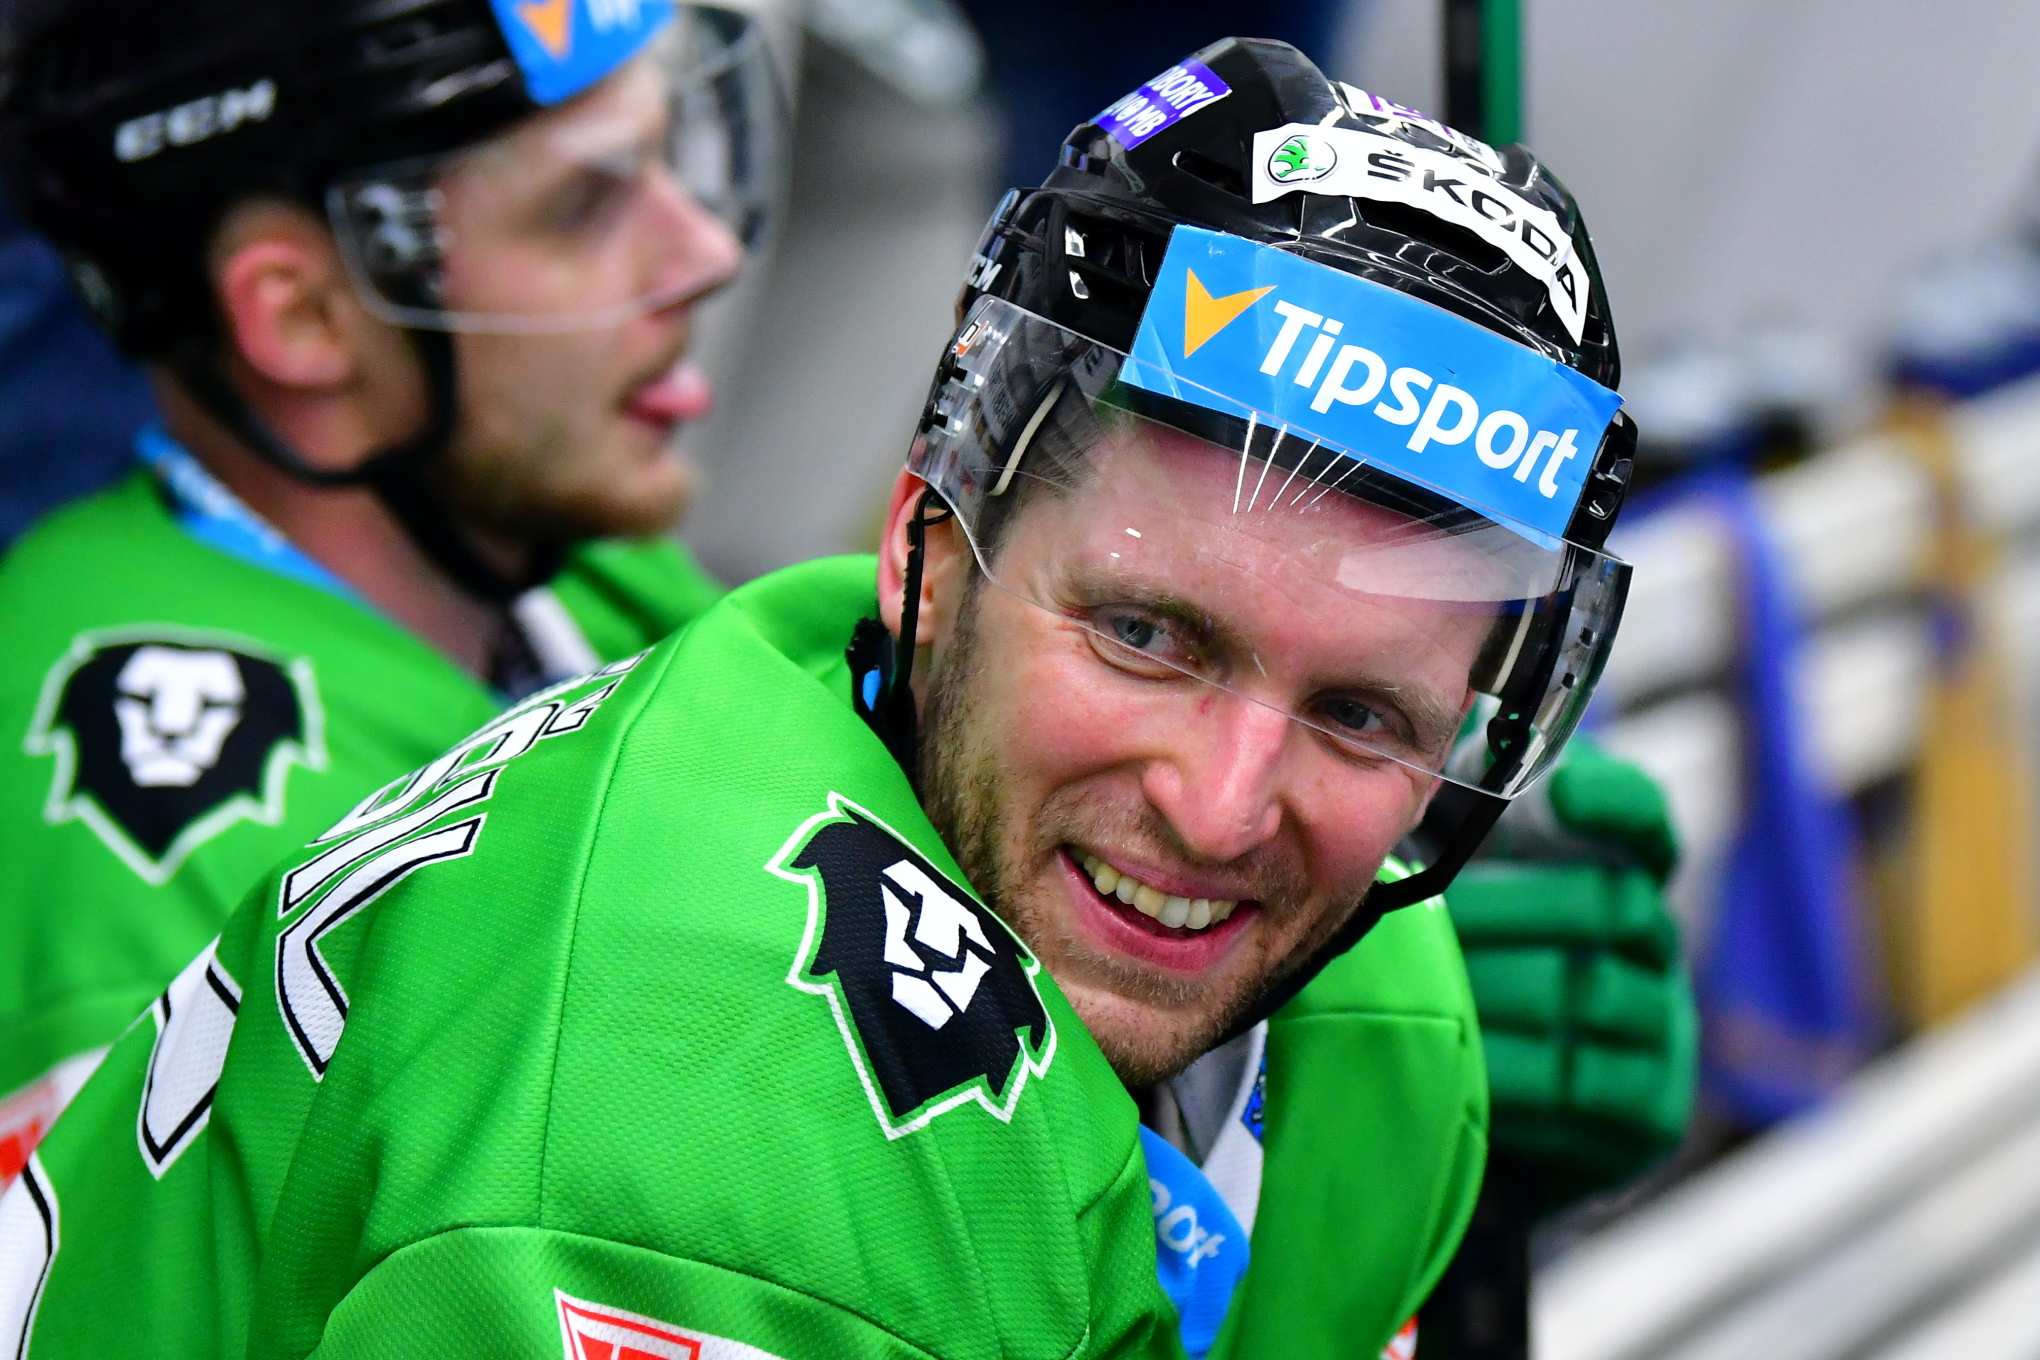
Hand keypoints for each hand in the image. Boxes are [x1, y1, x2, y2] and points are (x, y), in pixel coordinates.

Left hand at [1444, 740, 1697, 1208]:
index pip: (1644, 823)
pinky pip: (1592, 1085)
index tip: (1562, 790)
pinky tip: (1466, 1064)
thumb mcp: (1459, 904)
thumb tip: (1418, 763)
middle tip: (1439, 919)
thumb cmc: (1468, 989)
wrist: (1485, 1124)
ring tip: (1436, 990)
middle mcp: (1652, 949)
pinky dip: (1520, 1073)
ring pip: (1596, 993)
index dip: (1615, 803)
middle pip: (1609, 905)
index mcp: (1616, 884)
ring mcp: (1660, 1030)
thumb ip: (1453, 832)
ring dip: (1505, 990)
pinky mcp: (1647, 1110)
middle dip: (1514, 909)